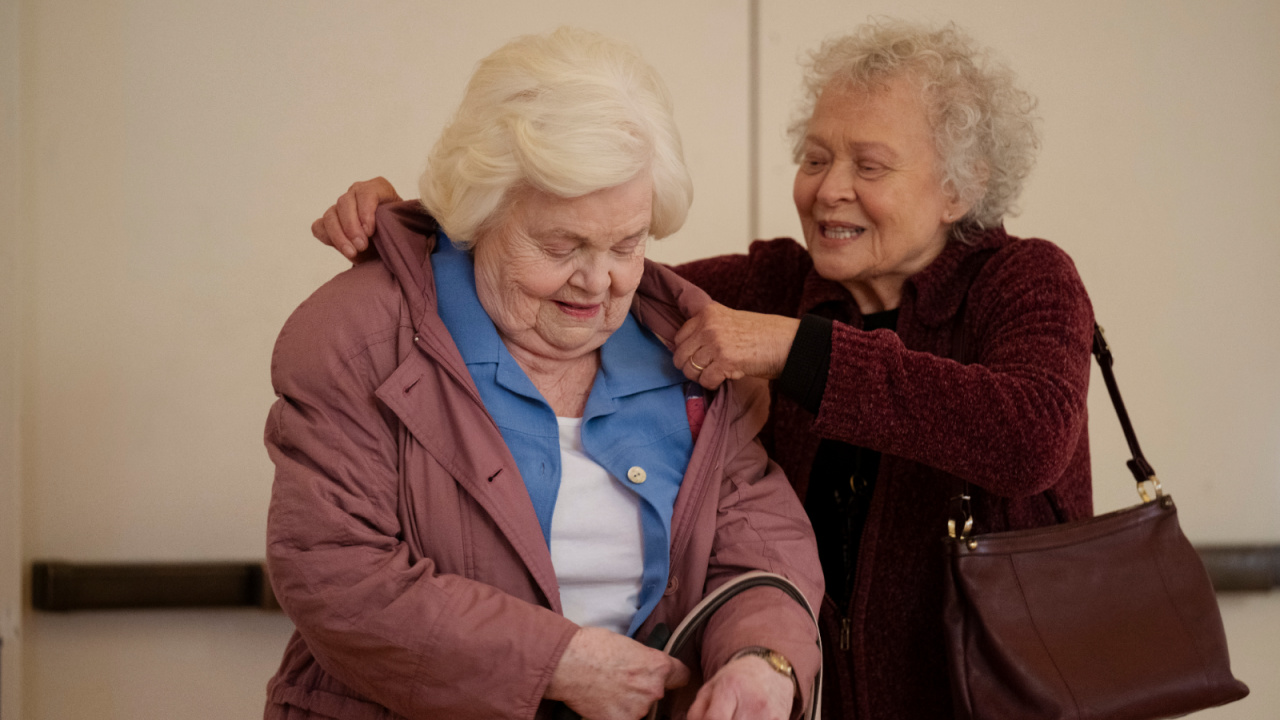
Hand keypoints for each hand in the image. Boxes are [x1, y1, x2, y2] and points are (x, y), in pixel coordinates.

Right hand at [310, 177, 401, 259]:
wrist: (390, 250)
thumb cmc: (399, 235)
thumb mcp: (404, 226)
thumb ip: (400, 224)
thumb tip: (392, 228)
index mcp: (378, 188)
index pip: (367, 191)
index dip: (366, 211)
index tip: (370, 231)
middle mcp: (356, 194)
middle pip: (345, 202)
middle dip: (352, 226)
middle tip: (362, 245)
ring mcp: (340, 208)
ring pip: (330, 215)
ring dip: (339, 235)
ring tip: (352, 252)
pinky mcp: (329, 223)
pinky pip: (319, 227)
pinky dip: (328, 237)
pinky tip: (343, 249)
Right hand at [546, 626, 689, 719]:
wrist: (568, 663)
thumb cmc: (593, 646)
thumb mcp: (629, 645)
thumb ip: (646, 661)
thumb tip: (648, 668)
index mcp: (659, 667)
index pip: (682, 676)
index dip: (673, 675)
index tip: (668, 677)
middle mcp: (653, 690)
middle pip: (658, 693)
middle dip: (645, 689)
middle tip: (624, 681)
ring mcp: (637, 709)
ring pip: (640, 709)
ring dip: (629, 703)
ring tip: (609, 690)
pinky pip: (624, 718)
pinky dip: (615, 713)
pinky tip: (603, 701)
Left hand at [673, 304, 799, 389]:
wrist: (785, 342)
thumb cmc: (760, 334)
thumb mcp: (729, 320)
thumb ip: (708, 327)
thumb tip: (687, 347)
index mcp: (708, 313)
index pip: (678, 337)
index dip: (686, 352)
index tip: (696, 358)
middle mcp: (709, 326)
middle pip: (680, 356)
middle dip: (690, 368)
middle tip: (705, 371)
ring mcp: (716, 343)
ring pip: (690, 370)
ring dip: (701, 377)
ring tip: (716, 374)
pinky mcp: (725, 361)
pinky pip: (705, 380)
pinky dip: (712, 384)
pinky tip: (723, 379)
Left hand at [687, 655, 795, 719]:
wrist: (770, 671)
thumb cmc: (735, 680)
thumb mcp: (710, 688)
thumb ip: (696, 712)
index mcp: (731, 688)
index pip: (714, 719)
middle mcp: (753, 702)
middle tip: (722, 718)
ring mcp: (770, 715)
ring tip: (733, 717)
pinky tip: (745, 719)